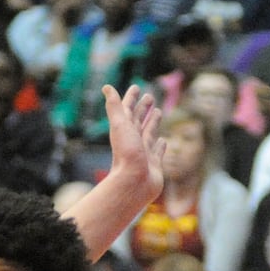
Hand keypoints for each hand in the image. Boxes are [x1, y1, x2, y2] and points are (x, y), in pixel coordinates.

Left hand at [102, 83, 164, 211]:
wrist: (133, 184)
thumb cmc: (126, 154)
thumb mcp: (119, 126)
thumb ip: (114, 107)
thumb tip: (106, 86)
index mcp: (124, 131)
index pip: (128, 110)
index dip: (131, 98)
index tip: (136, 87)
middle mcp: (133, 141)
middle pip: (139, 120)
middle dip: (143, 108)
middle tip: (150, 96)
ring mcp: (144, 153)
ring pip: (149, 133)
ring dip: (153, 122)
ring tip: (158, 112)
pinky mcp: (154, 164)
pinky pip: (157, 152)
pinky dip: (160, 145)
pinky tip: (163, 140)